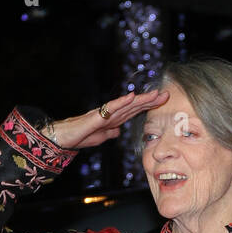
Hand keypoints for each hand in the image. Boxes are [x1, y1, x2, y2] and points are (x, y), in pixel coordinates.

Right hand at [45, 88, 169, 150]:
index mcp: (114, 119)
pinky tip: (131, 97)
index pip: (134, 111)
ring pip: (126, 105)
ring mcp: (105, 113)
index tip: (162, 102)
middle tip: (166, 94)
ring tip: (155, 94)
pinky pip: (111, 108)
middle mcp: (111, 113)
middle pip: (134, 106)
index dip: (148, 106)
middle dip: (150, 100)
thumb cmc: (80, 136)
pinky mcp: (97, 116)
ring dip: (141, 100)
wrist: (65, 138)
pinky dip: (122, 102)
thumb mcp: (100, 137)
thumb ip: (110, 133)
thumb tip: (118, 132)